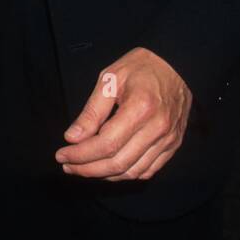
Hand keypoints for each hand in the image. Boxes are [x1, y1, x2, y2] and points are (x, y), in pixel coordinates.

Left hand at [55, 47, 191, 181]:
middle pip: (118, 163)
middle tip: (68, 166)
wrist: (177, 64)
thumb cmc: (141, 66)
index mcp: (140, 108)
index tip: (62, 155)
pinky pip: (148, 170)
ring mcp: (168, 139)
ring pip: (132, 172)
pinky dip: (126, 174)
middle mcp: (157, 129)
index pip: (106, 144)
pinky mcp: (173, 145)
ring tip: (84, 168)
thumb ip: (91, 111)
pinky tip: (109, 168)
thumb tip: (72, 138)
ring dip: (105, 175)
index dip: (81, 155)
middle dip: (88, 169)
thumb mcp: (110, 79)